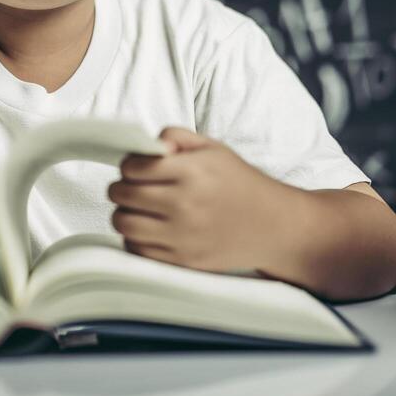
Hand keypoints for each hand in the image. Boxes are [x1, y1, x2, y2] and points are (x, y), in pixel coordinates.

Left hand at [108, 127, 289, 273]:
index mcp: (191, 171)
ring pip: (123, 224)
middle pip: (122, 194)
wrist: (274, 226)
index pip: (132, 167)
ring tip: (138, 209)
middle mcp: (184, 204)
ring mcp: (182, 235)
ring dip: (124, 214)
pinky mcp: (182, 259)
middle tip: (132, 187)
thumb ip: (176, 136)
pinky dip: (135, 239)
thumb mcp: (214, 148)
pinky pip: (137, 250)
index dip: (129, 165)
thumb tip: (145, 145)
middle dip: (121, 188)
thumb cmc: (241, 183)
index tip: (136, 168)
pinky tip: (149, 230)